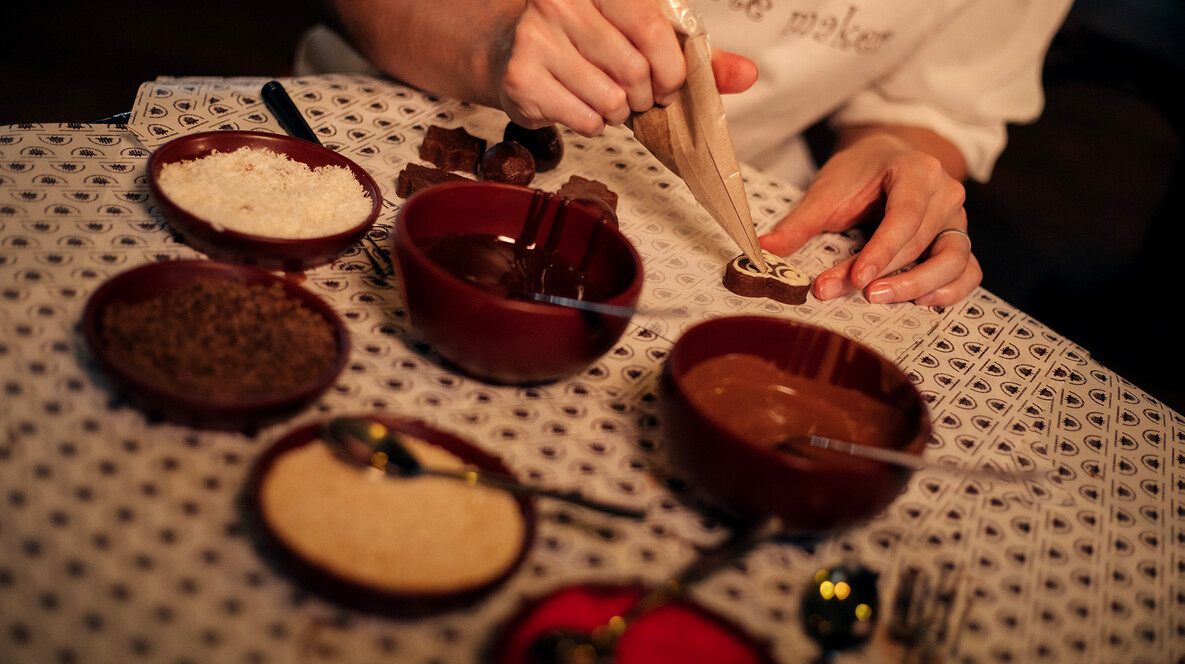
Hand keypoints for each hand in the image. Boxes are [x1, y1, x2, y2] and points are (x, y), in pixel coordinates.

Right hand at [495, 0, 756, 135]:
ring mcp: (535, 40)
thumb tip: (747, 74)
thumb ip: (693, 54)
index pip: (650, 27)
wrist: (507, 50)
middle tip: (636, 95)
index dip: (670, 68)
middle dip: (645, 95)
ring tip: (606, 99)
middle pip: (633, 68)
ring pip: (610, 99)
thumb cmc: (580, 41)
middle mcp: (559, 3)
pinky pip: (584, 119)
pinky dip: (593, 124)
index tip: (669, 83)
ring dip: (618, 112)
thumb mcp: (637, 33)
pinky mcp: (521, 79)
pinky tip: (580, 106)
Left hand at [759, 128, 980, 305]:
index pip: (905, 216)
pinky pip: (967, 272)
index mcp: (917, 172)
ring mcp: (957, 219)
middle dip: (882, 273)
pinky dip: (949, 291)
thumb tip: (764, 250)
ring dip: (918, 286)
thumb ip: (799, 222)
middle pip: (921, 242)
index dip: (882, 250)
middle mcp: (946, 194)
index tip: (856, 277)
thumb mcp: (827, 190)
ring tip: (879, 299)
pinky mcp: (958, 242)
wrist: (888, 158)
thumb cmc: (860, 174)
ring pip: (953, 260)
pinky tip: (919, 303)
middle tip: (844, 292)